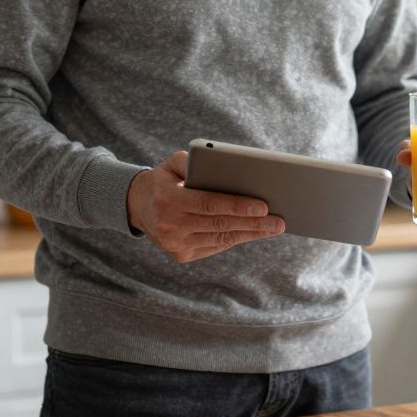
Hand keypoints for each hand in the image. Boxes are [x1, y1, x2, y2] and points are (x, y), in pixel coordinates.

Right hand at [126, 151, 283, 262]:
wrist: (137, 206)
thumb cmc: (165, 179)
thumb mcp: (173, 163)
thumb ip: (195, 161)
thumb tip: (227, 167)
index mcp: (168, 200)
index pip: (209, 204)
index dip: (237, 206)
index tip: (262, 206)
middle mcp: (170, 225)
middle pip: (220, 224)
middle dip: (253, 223)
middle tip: (279, 221)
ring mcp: (175, 244)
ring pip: (221, 239)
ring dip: (250, 233)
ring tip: (273, 227)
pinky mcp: (181, 255)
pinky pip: (215, 246)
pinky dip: (236, 239)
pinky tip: (254, 232)